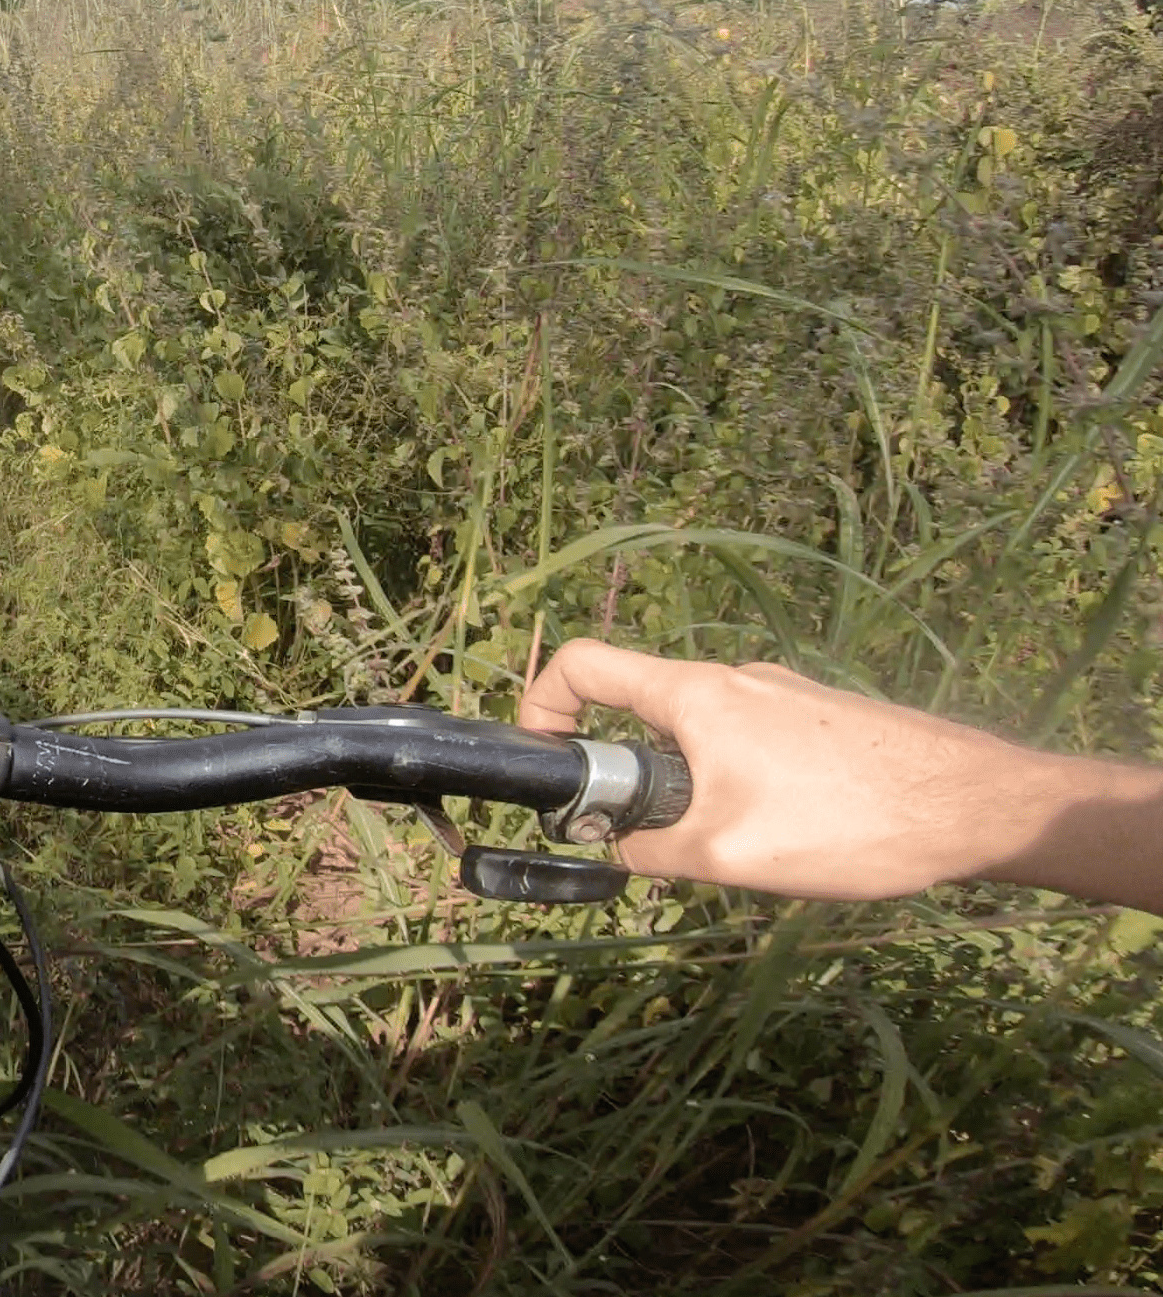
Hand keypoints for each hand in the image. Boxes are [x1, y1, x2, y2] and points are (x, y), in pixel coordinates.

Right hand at [516, 639, 1052, 898]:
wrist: (977, 807)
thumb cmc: (848, 823)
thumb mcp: (729, 856)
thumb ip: (653, 853)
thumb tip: (616, 852)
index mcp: (696, 695)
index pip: (584, 663)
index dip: (542, 704)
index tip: (546, 760)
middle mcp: (734, 678)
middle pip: (643, 706)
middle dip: (629, 771)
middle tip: (650, 836)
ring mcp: (783, 693)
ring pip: (702, 732)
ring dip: (691, 784)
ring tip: (738, 848)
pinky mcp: (824, 717)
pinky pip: (752, 742)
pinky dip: (741, 783)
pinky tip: (792, 835)